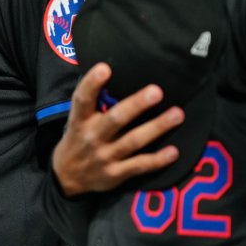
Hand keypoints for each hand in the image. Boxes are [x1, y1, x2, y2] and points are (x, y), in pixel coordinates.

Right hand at [51, 63, 183, 196]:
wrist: (67, 177)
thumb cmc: (78, 139)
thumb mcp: (77, 120)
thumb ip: (93, 104)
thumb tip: (114, 73)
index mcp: (80, 120)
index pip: (82, 100)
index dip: (91, 84)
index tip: (105, 68)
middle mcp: (91, 137)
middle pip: (115, 119)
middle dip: (136, 105)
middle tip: (156, 91)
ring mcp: (105, 157)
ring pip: (134, 141)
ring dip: (156, 127)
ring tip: (177, 114)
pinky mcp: (116, 174)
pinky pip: (140, 165)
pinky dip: (157, 159)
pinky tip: (173, 151)